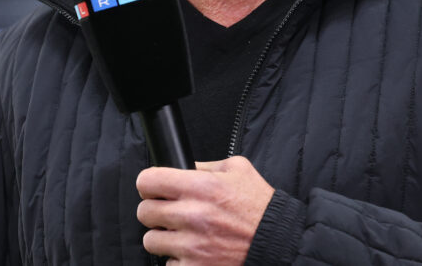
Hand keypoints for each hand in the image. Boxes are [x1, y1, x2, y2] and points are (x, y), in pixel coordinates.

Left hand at [136, 156, 274, 264]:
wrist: (277, 242)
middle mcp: (192, 214)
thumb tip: (183, 167)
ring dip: (163, 237)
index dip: (149, 183)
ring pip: (151, 240)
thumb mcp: (238, 169)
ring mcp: (192, 245)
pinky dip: (178, 259)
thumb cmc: (259, 205)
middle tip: (170, 212)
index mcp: (201, 186)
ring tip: (181, 233)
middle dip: (155, 210)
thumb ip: (206, 166)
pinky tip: (194, 250)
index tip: (154, 188)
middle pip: (144, 212)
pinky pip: (168, 263)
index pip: (147, 181)